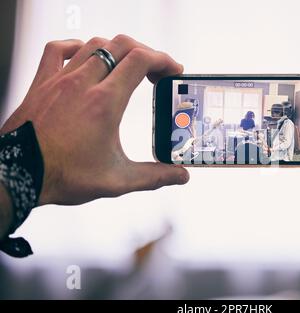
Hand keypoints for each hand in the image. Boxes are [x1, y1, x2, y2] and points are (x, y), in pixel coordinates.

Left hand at [0, 35, 188, 205]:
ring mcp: (60, 80)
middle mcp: (83, 84)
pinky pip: (57, 49)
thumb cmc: (65, 176)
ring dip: (117, 50)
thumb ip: (154, 176)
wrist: (19, 175)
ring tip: (127, 66)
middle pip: (121, 46)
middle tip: (155, 71)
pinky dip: (76, 46)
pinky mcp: (41, 83)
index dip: (163, 60)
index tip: (173, 70)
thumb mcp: (117, 180)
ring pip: (94, 45)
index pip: (140, 61)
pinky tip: (85, 57)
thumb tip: (181, 176)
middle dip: (146, 53)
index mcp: (105, 102)